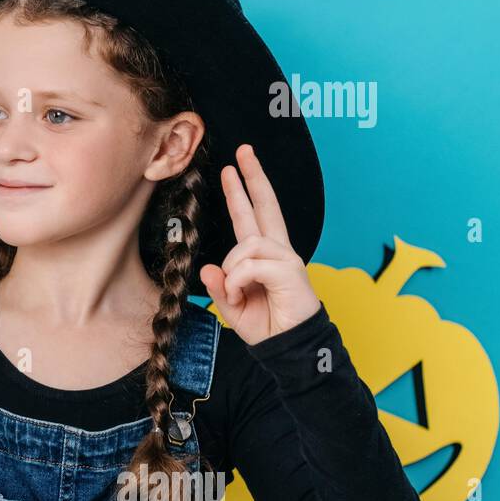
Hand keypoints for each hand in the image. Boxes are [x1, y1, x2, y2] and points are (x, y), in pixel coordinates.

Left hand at [198, 144, 320, 345]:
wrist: (289, 349)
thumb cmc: (266, 325)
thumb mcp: (232, 306)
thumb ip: (219, 286)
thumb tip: (208, 268)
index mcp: (264, 255)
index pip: (253, 215)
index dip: (243, 191)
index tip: (233, 167)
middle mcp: (278, 251)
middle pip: (266, 206)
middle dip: (253, 177)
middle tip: (243, 151)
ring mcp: (287, 259)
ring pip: (247, 244)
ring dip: (232, 269)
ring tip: (234, 293)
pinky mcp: (291, 271)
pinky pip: (251, 264)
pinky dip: (238, 280)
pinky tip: (240, 294)